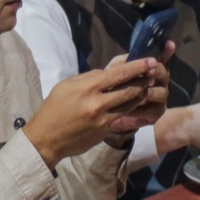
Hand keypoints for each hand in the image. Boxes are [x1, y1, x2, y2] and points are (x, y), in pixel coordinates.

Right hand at [25, 57, 161, 167]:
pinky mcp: (105, 131)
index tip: (151, 61)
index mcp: (87, 88)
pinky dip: (128, 108)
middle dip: (144, 80)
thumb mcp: (67, 86)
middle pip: (130, 89)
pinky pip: (120, 116)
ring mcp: (103, 119)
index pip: (119, 74)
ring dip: (140, 94)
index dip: (137, 67)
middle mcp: (98, 103)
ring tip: (146, 87)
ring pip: (130, 104)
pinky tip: (132, 103)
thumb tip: (109, 73)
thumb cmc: (54, 108)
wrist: (46, 139)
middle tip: (154, 73)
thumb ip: (89, 78)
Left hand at [104, 53, 169, 133]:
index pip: (161, 57)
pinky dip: (141, 109)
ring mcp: (160, 97)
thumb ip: (120, 63)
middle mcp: (159, 81)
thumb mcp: (113, 73)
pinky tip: (129, 110)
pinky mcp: (157, 112)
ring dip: (148, 91)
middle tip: (148, 71)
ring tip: (136, 92)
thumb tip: (128, 58)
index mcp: (150, 68)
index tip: (170, 44)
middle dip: (156, 71)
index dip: (166, 51)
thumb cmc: (115, 88)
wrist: (112, 113)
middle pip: (163, 73)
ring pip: (161, 92)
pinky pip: (153, 110)